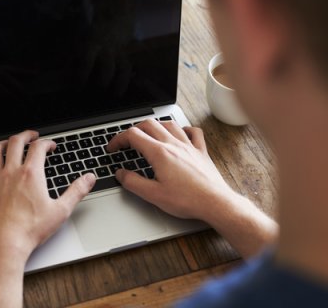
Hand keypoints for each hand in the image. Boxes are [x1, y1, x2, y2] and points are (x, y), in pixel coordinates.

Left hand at [0, 130, 95, 260]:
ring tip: (8, 143)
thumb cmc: (30, 230)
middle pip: (16, 142)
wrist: (4, 245)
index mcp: (31, 174)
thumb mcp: (61, 210)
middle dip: (25, 135)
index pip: (39, 147)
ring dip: (2, 143)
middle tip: (31, 136)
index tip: (50, 145)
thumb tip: (89, 179)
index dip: (47, 142)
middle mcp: (11, 172)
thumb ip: (77, 191)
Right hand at [107, 120, 234, 221]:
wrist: (215, 202)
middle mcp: (174, 144)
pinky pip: (193, 132)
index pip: (133, 135)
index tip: (113, 148)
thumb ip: (133, 182)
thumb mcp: (153, 195)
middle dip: (133, 129)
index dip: (118, 139)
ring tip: (148, 134)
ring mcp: (189, 146)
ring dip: (155, 125)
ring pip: (169, 124)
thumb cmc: (187, 200)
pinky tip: (180, 133)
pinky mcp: (201, 151)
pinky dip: (184, 129)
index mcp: (159, 153)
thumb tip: (120, 174)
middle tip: (126, 141)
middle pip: (149, 124)